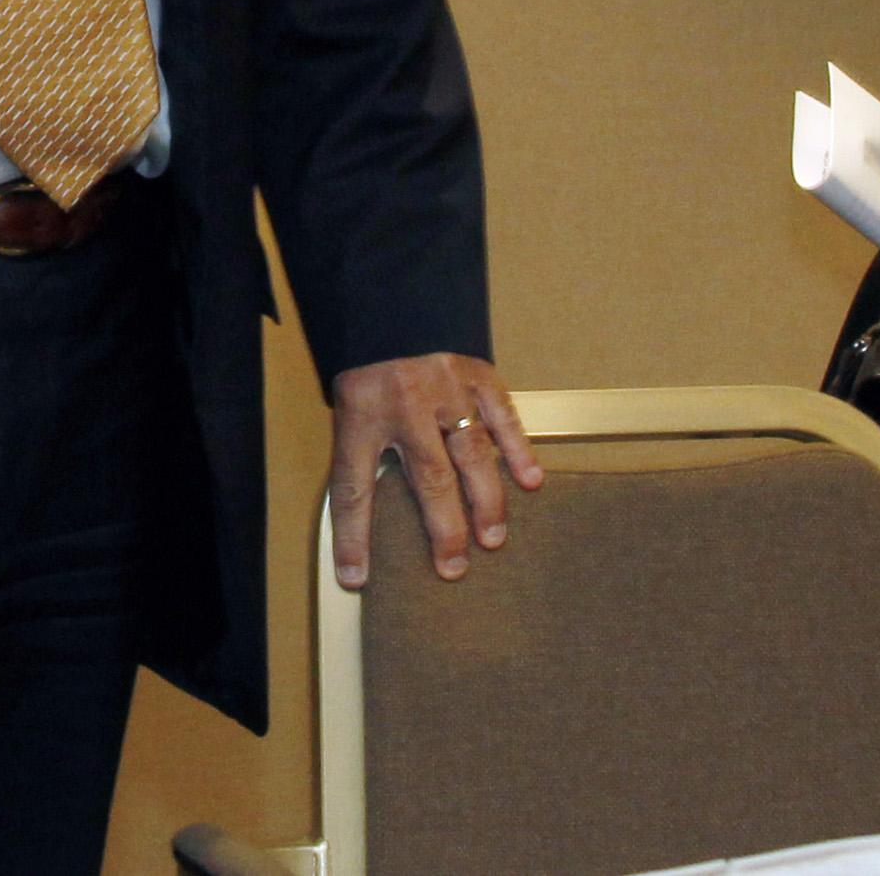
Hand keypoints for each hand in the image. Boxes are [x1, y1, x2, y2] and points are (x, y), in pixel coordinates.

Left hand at [327, 353, 540, 589]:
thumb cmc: (369, 366)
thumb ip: (365, 453)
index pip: (353, 487)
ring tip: (492, 539)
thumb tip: (373, 521)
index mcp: (360, 415)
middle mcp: (404, 404)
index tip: (356, 578)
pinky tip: (530, 481)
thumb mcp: (349, 406)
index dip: (353, 537)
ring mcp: (444, 388)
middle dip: (443, 528)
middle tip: (453, 568)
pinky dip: (518, 450)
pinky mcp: (476, 373)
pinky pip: (501, 415)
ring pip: (470, 453)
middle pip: (427, 477)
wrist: (390, 300)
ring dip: (485, 501)